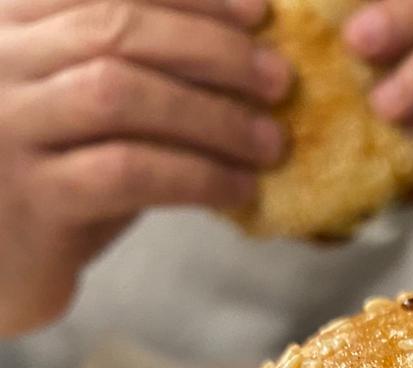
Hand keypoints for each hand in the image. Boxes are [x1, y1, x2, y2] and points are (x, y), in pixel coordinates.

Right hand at [0, 0, 291, 334]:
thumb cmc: (53, 179)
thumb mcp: (85, 112)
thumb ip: (140, 74)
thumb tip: (244, 54)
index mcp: (11, 23)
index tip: (258, 10)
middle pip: (115, 29)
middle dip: (210, 49)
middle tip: (278, 79)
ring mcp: (7, 128)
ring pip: (119, 94)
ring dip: (211, 116)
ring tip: (270, 142)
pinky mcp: (32, 198)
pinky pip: (127, 172)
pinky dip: (196, 176)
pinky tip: (239, 190)